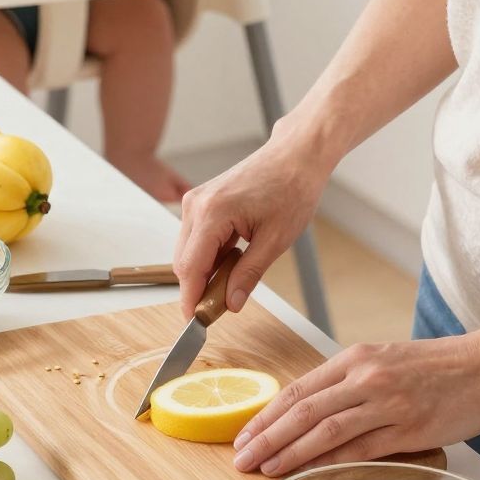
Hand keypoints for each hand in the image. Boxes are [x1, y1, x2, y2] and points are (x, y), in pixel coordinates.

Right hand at [174, 137, 326, 317]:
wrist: (295, 157)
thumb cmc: (291, 189)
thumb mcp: (275, 240)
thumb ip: (248, 275)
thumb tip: (231, 303)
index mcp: (212, 214)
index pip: (190, 268)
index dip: (191, 299)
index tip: (196, 322)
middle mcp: (196, 205)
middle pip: (184, 262)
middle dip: (199, 288)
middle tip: (223, 307)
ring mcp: (196, 201)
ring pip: (188, 251)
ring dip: (205, 271)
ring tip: (234, 280)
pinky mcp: (202, 201)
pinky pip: (196, 238)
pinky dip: (210, 255)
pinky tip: (233, 259)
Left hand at [232, 334, 479, 476]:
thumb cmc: (443, 367)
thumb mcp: (389, 362)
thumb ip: (354, 384)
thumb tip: (316, 412)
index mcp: (357, 359)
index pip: (298, 389)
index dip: (266, 416)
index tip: (244, 435)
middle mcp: (366, 377)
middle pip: (301, 410)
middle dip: (265, 436)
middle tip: (240, 458)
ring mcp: (387, 402)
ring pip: (324, 429)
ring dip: (288, 452)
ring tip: (263, 469)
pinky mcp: (409, 428)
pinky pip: (359, 448)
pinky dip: (328, 462)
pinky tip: (307, 474)